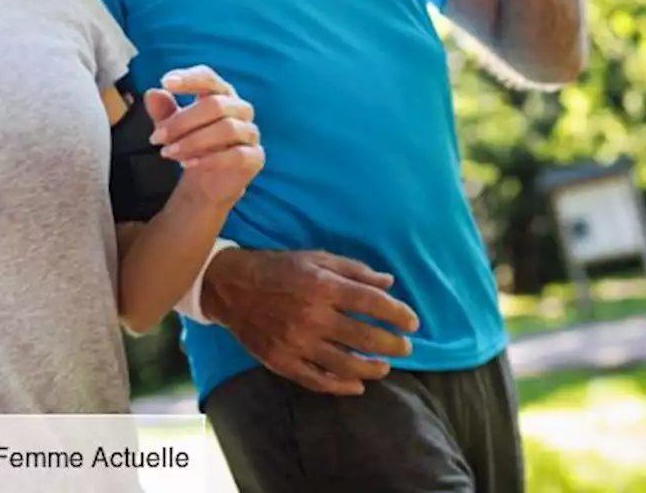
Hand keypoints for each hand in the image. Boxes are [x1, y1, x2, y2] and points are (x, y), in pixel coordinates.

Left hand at [145, 65, 264, 206]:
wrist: (208, 183)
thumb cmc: (192, 145)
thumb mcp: (172, 128)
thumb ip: (163, 111)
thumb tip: (152, 93)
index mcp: (220, 94)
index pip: (209, 78)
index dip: (189, 79)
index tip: (165, 82)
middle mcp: (240, 108)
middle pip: (216, 105)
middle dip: (182, 121)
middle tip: (156, 137)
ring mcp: (250, 132)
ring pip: (227, 128)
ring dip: (193, 141)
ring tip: (168, 153)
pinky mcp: (255, 157)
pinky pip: (237, 154)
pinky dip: (211, 159)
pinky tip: (189, 164)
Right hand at [201, 249, 421, 394]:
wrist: (232, 287)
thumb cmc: (280, 268)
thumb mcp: (317, 258)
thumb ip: (355, 270)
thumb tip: (389, 283)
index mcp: (323, 286)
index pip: (372, 303)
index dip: (398, 314)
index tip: (413, 323)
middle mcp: (312, 316)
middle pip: (364, 337)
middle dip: (392, 345)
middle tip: (405, 348)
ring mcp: (297, 342)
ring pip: (344, 365)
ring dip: (371, 368)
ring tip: (384, 367)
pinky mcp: (282, 362)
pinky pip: (317, 380)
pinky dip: (341, 387)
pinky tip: (357, 386)